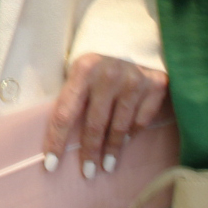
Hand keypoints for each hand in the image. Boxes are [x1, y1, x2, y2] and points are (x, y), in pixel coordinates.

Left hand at [43, 53, 168, 178]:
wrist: (133, 35)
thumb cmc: (98, 61)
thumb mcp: (79, 70)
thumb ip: (73, 96)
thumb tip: (62, 138)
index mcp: (83, 69)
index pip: (65, 113)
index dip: (56, 141)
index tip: (50, 165)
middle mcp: (109, 75)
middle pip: (95, 125)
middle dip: (90, 152)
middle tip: (88, 172)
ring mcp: (135, 80)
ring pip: (120, 127)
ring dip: (112, 150)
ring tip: (107, 166)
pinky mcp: (156, 84)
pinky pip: (142, 120)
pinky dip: (133, 132)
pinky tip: (127, 140)